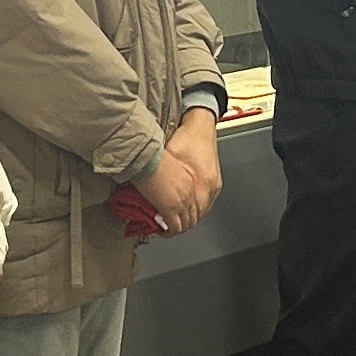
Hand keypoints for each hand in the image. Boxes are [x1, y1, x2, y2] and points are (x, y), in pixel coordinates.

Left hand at [141, 115, 223, 231]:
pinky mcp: (215, 183)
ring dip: (188, 219)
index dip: (169, 229)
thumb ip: (155, 180)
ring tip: (175, 219)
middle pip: (191, 221)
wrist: (201, 125)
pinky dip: (197, 210)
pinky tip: (189, 209)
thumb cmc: (184, 139)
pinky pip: (207, 204)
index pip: (181, 221)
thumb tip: (140, 193)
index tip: (161, 229)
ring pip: (200, 214)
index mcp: (191, 187)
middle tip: (164, 226)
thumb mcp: (165, 160)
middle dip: (177, 227)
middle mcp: (204, 189)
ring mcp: (212, 187)